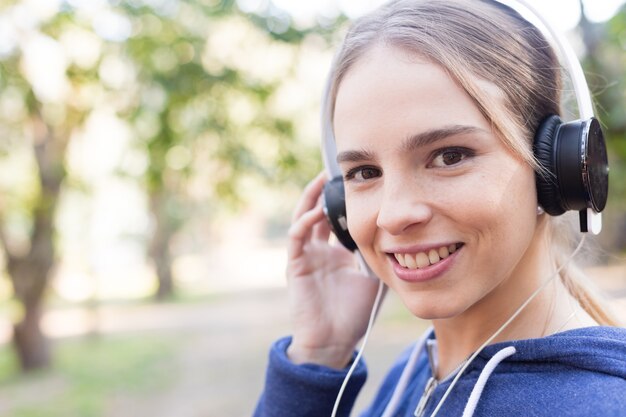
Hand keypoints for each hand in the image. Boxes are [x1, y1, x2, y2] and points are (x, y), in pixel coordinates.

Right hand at [286, 172, 381, 368]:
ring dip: (311, 199)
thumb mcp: (374, 279)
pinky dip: (305, 224)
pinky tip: (316, 213)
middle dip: (325, 190)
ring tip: (322, 179)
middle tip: (336, 169)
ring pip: (303, 218)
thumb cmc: (354, 315)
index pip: (337, 218)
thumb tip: (406, 240)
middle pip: (318, 211)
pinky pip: (296, 238)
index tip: (357, 180)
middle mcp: (319, 250)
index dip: (343, 199)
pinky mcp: (296, 266)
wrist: (333, 342)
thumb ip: (383, 259)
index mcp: (336, 253)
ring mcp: (306, 256)